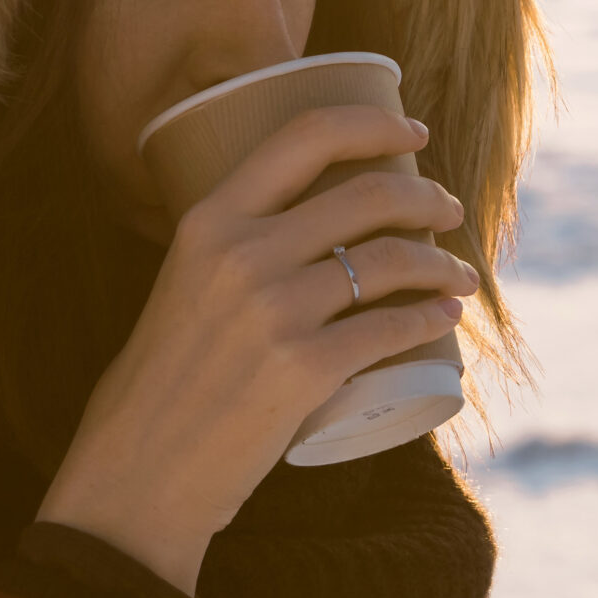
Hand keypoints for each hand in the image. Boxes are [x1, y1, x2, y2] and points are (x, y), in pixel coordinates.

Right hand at [37, 105, 480, 593]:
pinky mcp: (304, 369)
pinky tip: (447, 315)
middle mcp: (242, 253)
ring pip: (391, 260)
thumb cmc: (159, 387)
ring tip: (461, 275)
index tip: (413, 131)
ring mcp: (275, 311)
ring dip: (444, 262)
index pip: (305, 135)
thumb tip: (300, 230)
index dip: (374, 122)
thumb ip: (229, 254)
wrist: (136, 475)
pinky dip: (432, 316)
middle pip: (368, 195)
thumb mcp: (181, 288)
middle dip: (427, 198)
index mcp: (208, 221)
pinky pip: (393, 326)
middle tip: (448, 212)